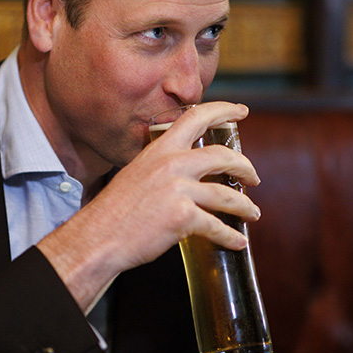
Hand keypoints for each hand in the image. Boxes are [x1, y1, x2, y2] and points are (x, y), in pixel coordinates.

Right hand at [38, 102, 261, 311]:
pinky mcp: (183, 216)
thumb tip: (185, 176)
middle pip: (222, 157)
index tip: (242, 111)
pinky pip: (217, 226)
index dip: (223, 111)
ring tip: (253, 213)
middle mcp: (171, 164)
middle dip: (245, 167)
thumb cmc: (114, 211)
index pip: (196, 118)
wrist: (99, 236)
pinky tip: (237, 241)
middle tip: (254, 177)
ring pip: (227, 195)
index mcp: (159, 150)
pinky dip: (230, 237)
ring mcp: (178, 190)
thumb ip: (161, 169)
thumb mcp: (136, 174)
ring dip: (245, 206)